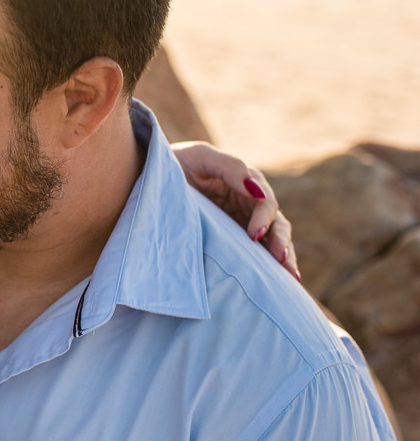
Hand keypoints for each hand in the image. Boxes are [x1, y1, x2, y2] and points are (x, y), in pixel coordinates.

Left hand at [172, 141, 299, 281]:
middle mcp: (248, 205)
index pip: (264, 202)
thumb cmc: (176, 164)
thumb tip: (254, 189)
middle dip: (281, 242)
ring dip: (282, 258)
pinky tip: (277, 283)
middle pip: (275, 224)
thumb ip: (229, 167)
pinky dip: (267, 268)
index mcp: (245, 184)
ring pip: (270, 241)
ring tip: (290, 278)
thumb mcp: (200, 157)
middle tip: (280, 259)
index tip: (254, 235)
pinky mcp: (231, 241)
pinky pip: (253, 255)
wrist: (150, 179)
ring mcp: (241, 224)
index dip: (263, 217)